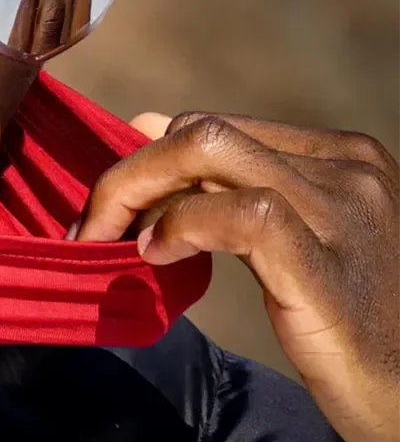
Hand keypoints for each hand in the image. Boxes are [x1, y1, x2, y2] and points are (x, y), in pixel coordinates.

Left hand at [73, 111, 398, 441]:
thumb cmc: (346, 319)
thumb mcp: (289, 237)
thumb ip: (225, 181)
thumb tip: (143, 122)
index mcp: (338, 154)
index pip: (213, 127)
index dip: (149, 160)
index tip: (114, 204)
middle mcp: (347, 168)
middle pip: (202, 132)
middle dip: (131, 171)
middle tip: (93, 222)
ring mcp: (343, 213)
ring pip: (209, 152)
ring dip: (139, 192)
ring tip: (118, 240)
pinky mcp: (329, 266)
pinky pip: (239, 214)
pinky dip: (182, 225)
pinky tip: (158, 255)